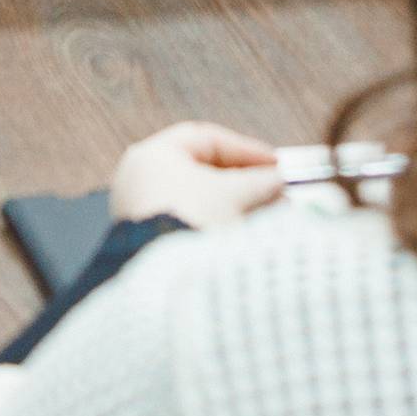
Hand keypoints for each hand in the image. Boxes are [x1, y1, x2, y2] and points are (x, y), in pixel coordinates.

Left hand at [108, 121, 282, 229]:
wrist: (165, 275)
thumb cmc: (193, 219)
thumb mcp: (233, 194)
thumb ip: (258, 182)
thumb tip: (277, 181)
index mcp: (152, 155)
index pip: (204, 140)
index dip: (244, 149)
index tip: (275, 164)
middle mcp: (140, 180)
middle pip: (201, 172)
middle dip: (244, 182)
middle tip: (276, 191)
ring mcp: (141, 213)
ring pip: (197, 201)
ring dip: (235, 205)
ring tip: (270, 216)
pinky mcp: (149, 242)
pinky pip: (188, 223)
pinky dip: (216, 223)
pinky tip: (244, 234)